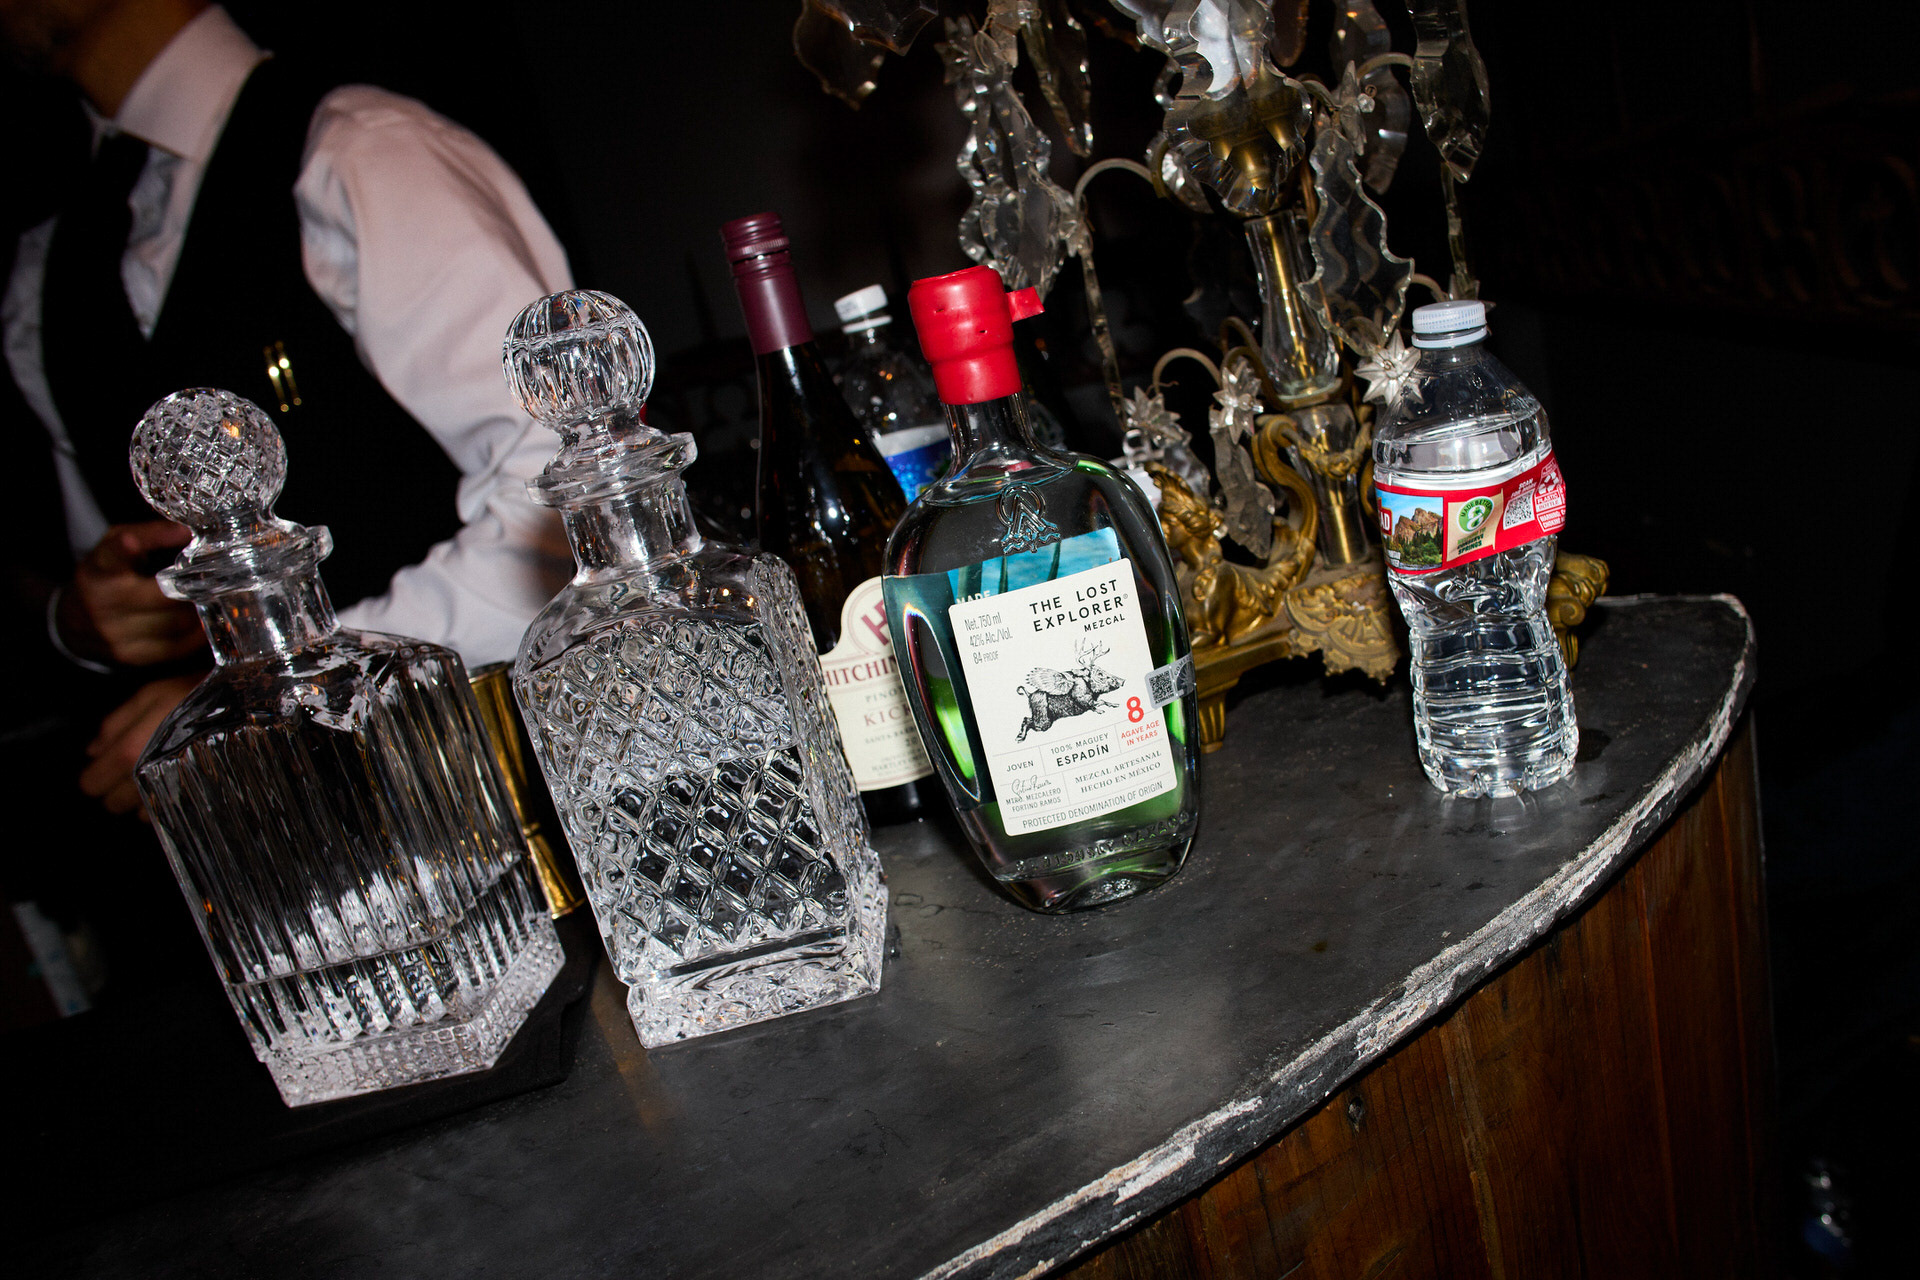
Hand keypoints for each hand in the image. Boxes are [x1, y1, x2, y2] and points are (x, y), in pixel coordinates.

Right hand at [56, 521, 202, 666]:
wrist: (73, 623)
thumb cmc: (106, 577)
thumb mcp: (115, 547)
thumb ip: (150, 534)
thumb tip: (189, 531)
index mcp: (99, 569)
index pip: (110, 556)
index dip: (123, 548)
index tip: (131, 542)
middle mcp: (102, 603)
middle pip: (163, 596)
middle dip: (195, 588)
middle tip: (220, 579)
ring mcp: (115, 634)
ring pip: (175, 624)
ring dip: (201, 611)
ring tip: (215, 599)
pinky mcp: (130, 656)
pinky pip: (177, 647)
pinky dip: (196, 634)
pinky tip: (204, 621)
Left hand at [80, 674, 199, 817]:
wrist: (246, 705)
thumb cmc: (198, 693)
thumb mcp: (151, 694)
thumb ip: (115, 722)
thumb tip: (93, 749)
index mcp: (129, 750)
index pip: (93, 782)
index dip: (94, 777)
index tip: (100, 771)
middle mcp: (147, 776)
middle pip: (114, 803)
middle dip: (116, 790)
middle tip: (131, 771)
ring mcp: (172, 792)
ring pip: (140, 812)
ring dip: (141, 798)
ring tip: (157, 775)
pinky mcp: (195, 800)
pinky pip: (168, 814)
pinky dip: (166, 803)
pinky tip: (175, 784)